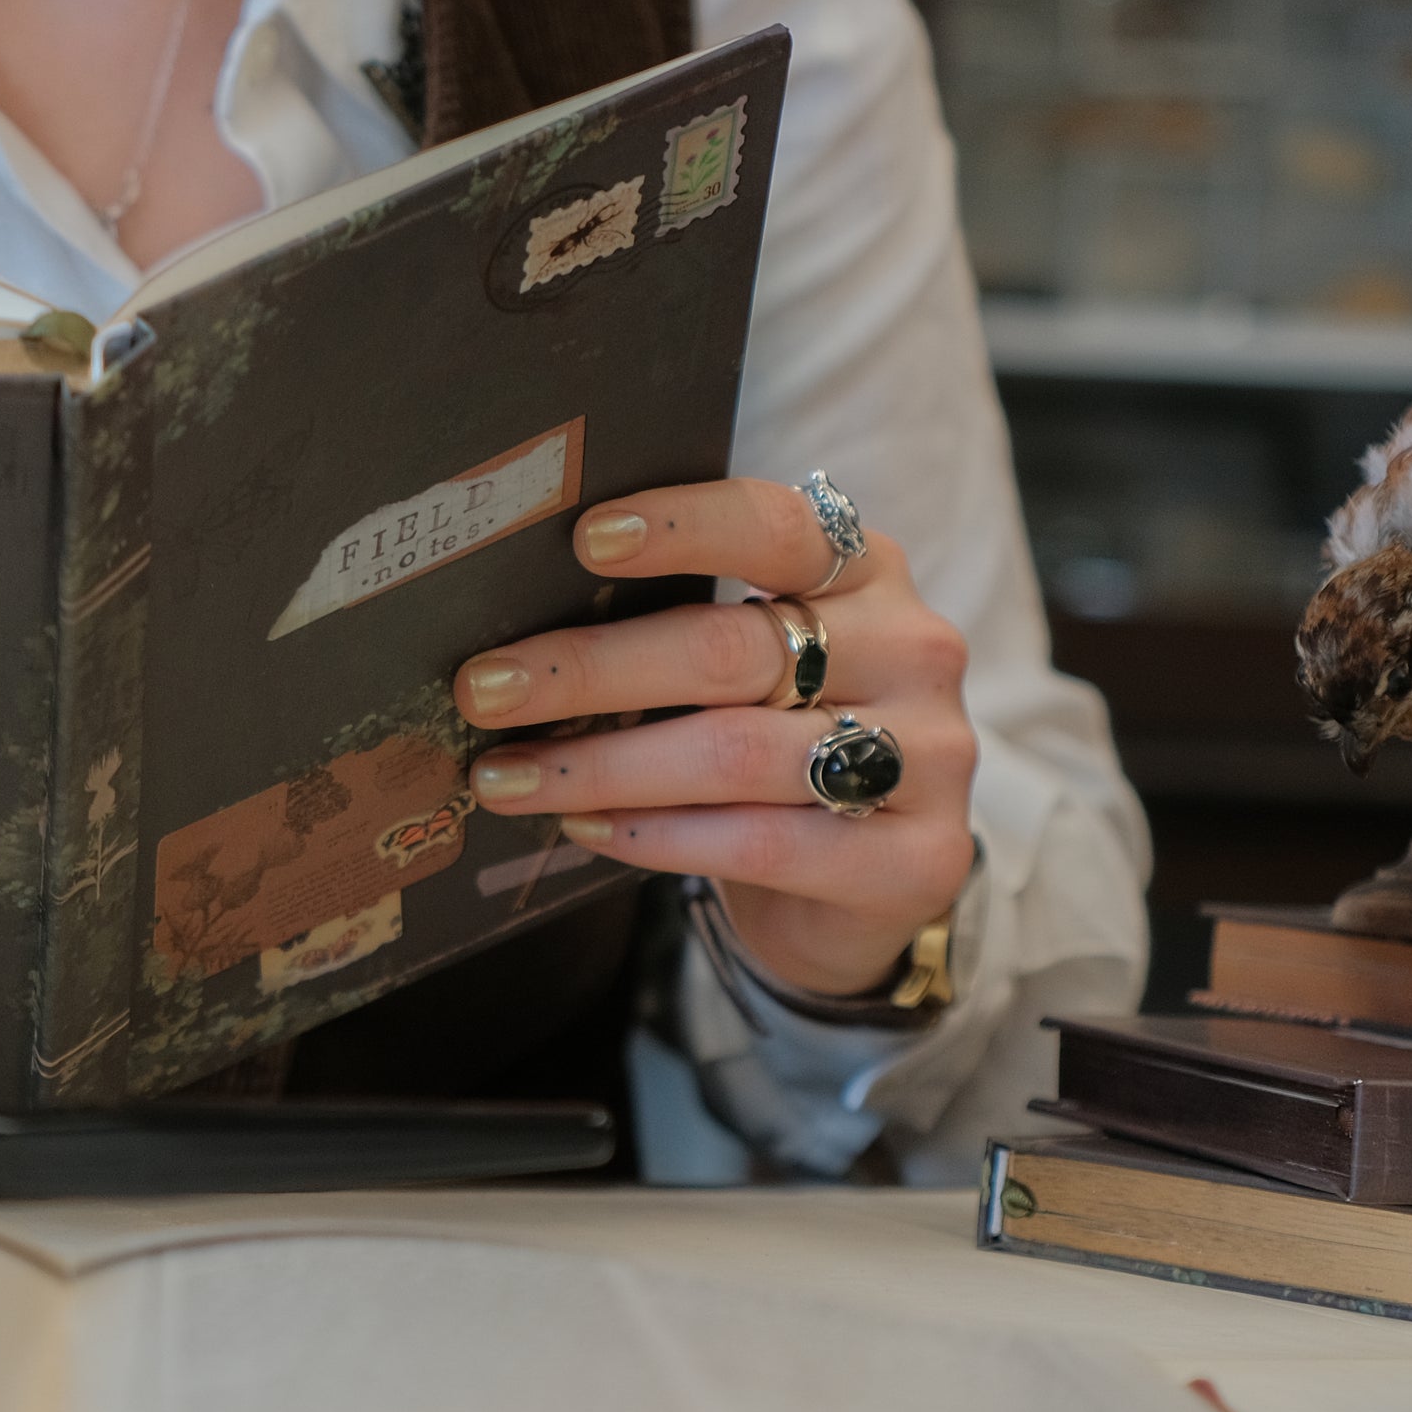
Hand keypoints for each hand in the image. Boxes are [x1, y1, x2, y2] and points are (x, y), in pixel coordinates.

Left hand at [453, 479, 975, 999]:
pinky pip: (759, 841)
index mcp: (865, 573)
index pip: (775, 527)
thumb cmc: (779, 743)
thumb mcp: (746, 666)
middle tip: (483, 689)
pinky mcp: (918, 858)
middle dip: (589, 669)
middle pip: (730, 649)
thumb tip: (516, 618)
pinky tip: (582, 827)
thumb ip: (676, 625)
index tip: (584, 538)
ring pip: (733, 752)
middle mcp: (912, 649)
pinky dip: (654, 834)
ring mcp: (928, 755)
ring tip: (503, 778)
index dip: (682, 526)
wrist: (868, 885)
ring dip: (600, 765)